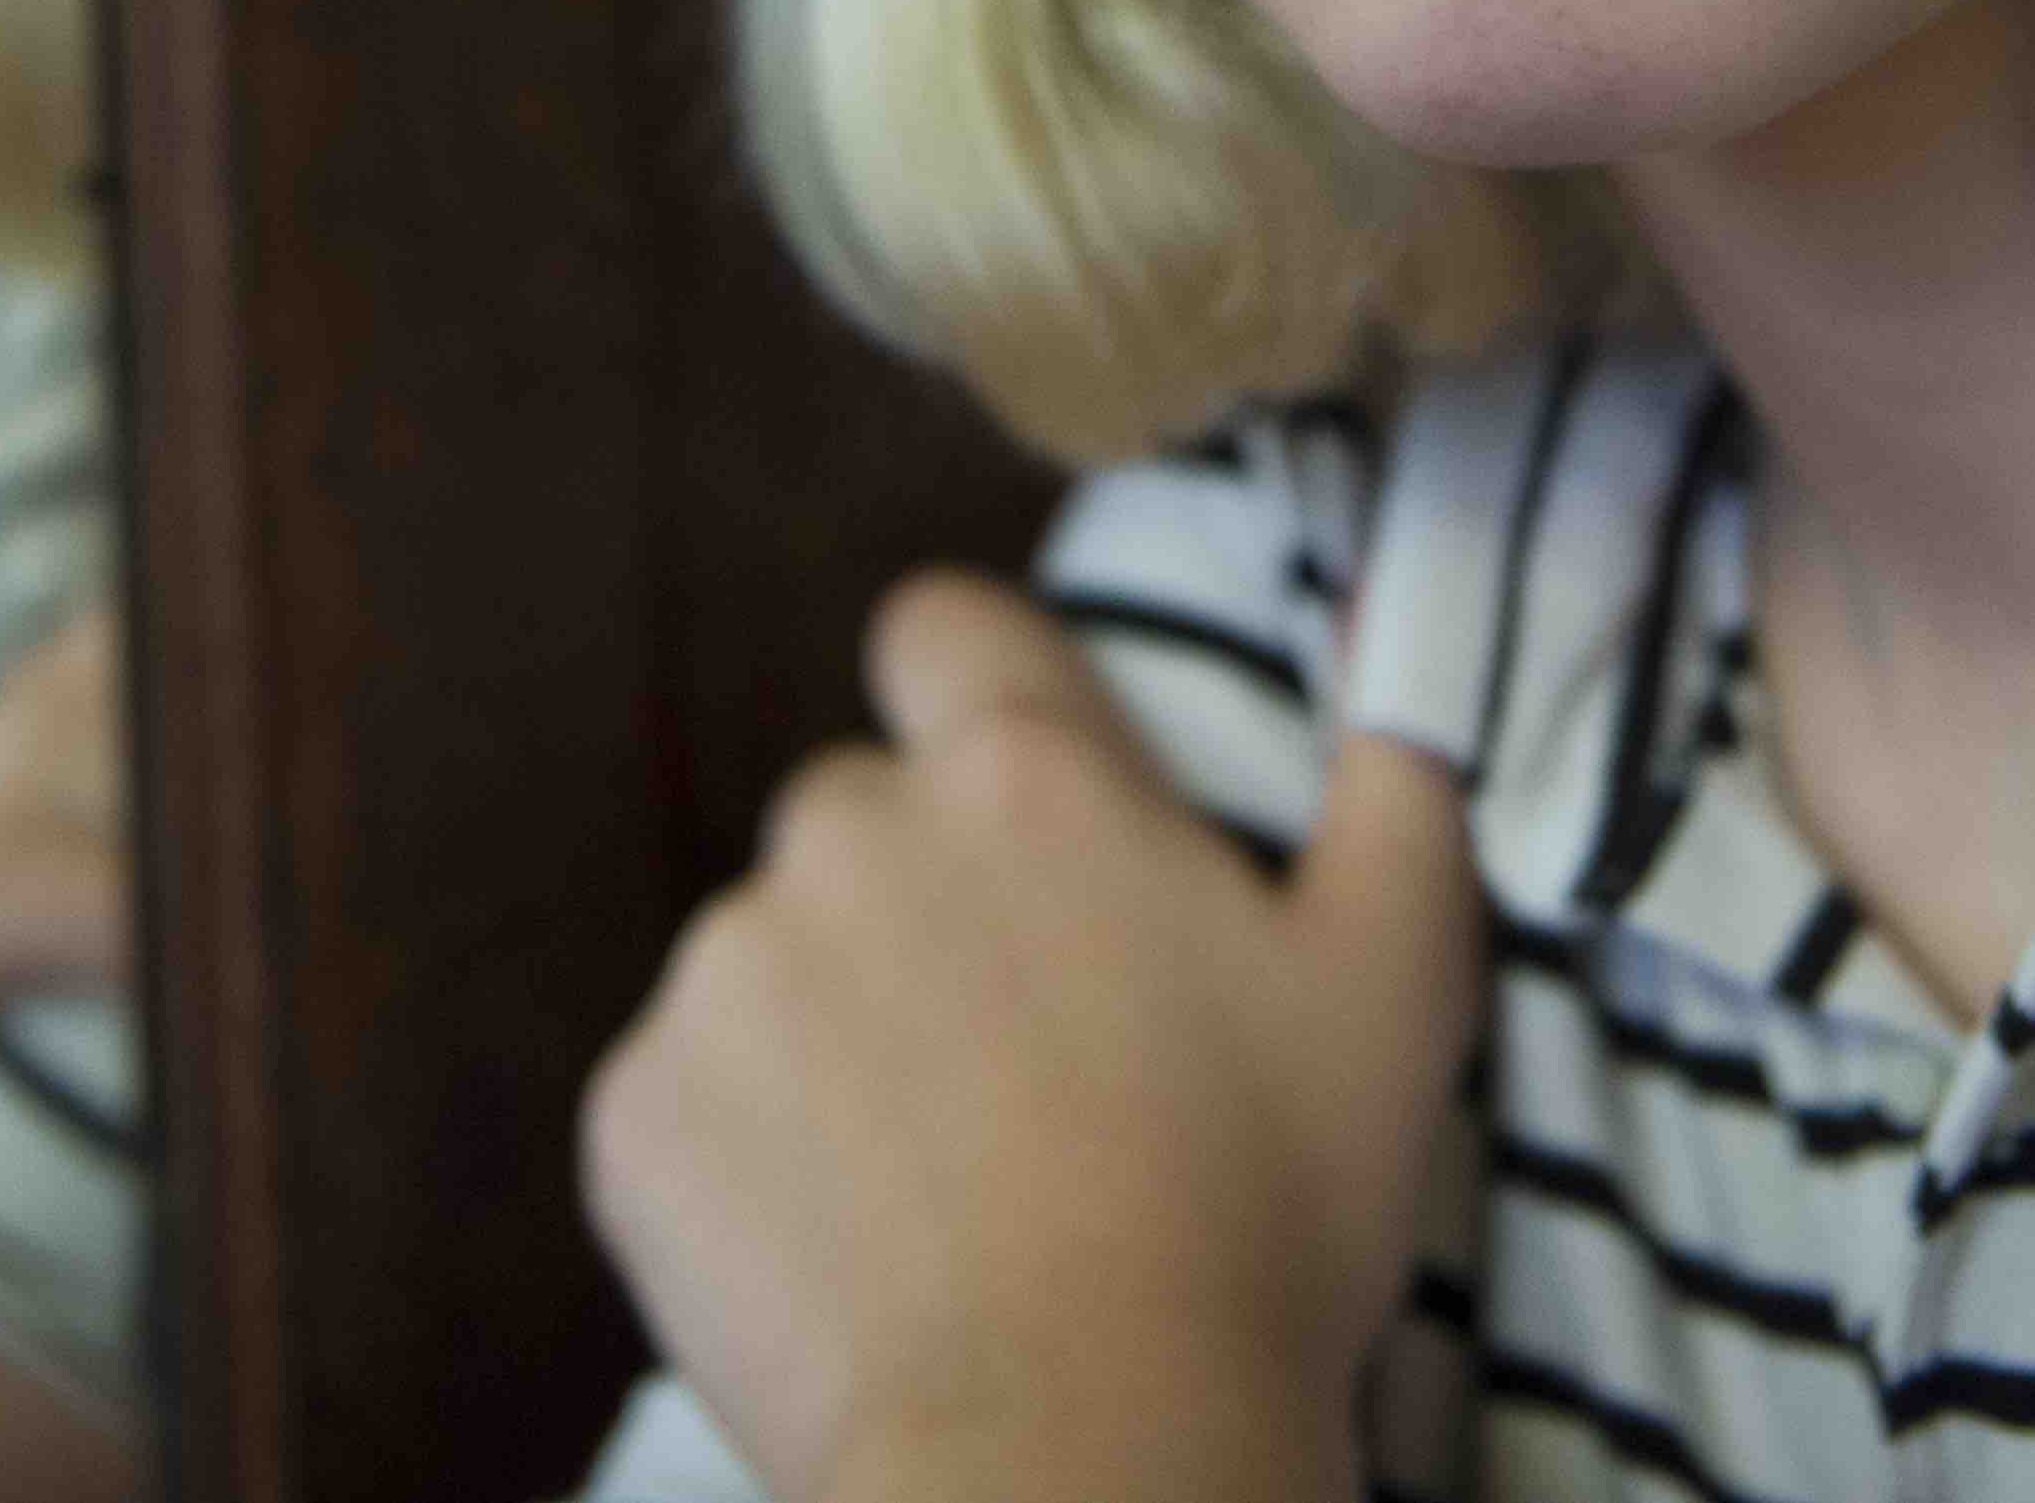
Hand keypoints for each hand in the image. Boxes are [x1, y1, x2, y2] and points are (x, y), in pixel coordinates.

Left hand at [581, 572, 1480, 1502]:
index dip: (977, 701)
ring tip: (944, 1188)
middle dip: (922, 906)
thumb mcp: (1398, 982)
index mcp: (1024, 776)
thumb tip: (1373, 615)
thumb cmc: (1262, 1222)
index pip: (944, 631)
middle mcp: (848, 832)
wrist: (1081, 1449)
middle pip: (861, 816)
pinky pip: (685, 1102)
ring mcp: (723, 971)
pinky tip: (851, 1256)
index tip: (1021, 817)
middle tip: (1024, 1066)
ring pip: (768, 963)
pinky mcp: (636, 1114)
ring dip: (833, 1039)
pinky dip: (747, 1164)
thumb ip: (1398, 775)